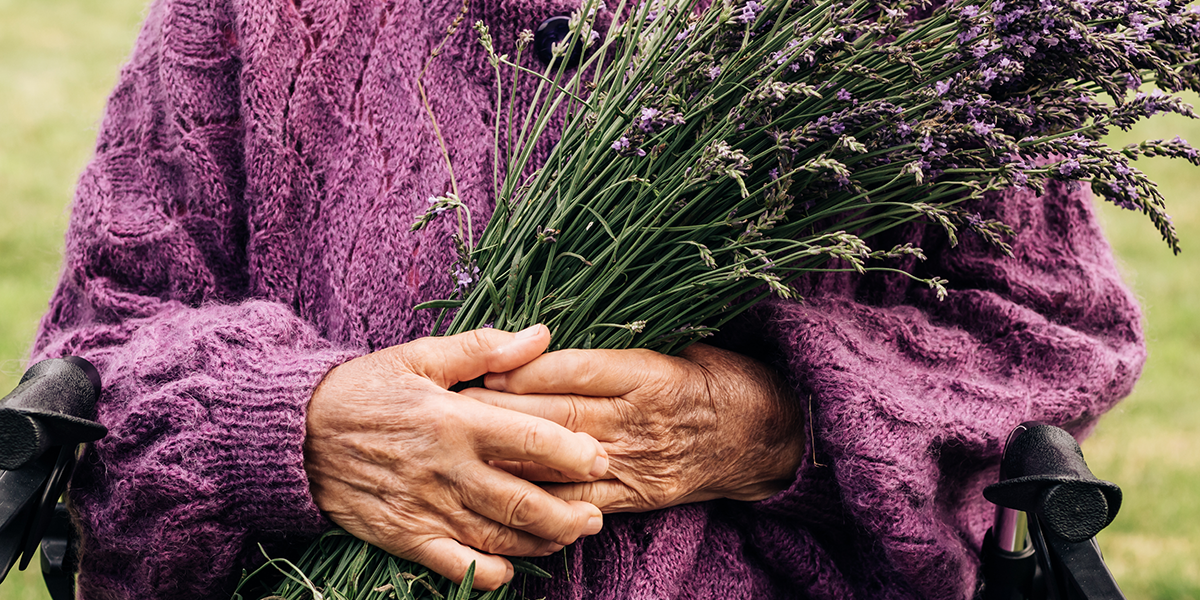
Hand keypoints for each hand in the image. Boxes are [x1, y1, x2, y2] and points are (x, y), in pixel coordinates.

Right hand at [304, 325, 607, 590]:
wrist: (292, 434)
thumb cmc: (363, 389)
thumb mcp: (420, 356)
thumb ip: (483, 348)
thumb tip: (541, 335)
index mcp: (453, 419)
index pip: (527, 439)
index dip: (571, 453)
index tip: (600, 459)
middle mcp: (443, 468)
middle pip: (520, 500)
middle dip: (567, 512)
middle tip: (596, 514)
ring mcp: (423, 506)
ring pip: (495, 535)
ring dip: (538, 542)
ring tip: (569, 537)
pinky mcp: (402, 534)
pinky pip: (451, 562)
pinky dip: (484, 571)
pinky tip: (510, 571)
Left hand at [460, 343, 803, 511]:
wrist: (766, 437)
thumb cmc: (719, 380)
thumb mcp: (685, 345)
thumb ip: (625, 346)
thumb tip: (555, 334)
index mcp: (651, 373)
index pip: (579, 370)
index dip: (530, 368)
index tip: (490, 364)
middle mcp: (640, 419)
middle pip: (561, 414)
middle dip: (505, 411)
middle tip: (457, 404)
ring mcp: (637, 461)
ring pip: (565, 459)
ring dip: (514, 454)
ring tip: (468, 448)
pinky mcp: (637, 494)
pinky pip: (583, 499)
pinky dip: (545, 498)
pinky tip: (507, 494)